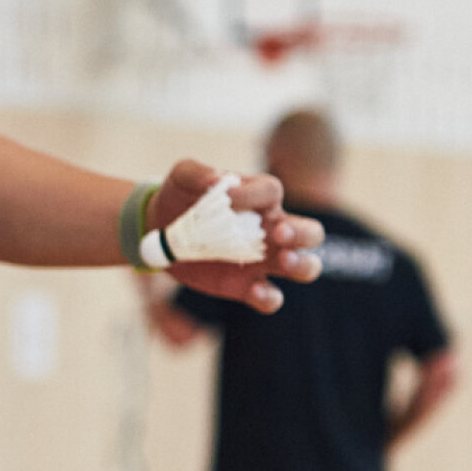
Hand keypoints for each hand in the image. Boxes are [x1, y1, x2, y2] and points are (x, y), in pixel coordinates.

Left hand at [152, 160, 320, 313]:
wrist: (160, 231)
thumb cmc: (179, 197)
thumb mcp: (181, 176)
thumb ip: (196, 173)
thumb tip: (216, 178)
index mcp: (259, 198)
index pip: (272, 191)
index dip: (254, 194)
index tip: (228, 198)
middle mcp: (272, 229)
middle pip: (311, 231)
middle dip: (302, 233)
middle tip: (280, 233)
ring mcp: (263, 261)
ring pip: (305, 266)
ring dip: (301, 264)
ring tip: (284, 259)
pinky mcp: (247, 287)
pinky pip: (272, 297)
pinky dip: (269, 297)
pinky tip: (254, 291)